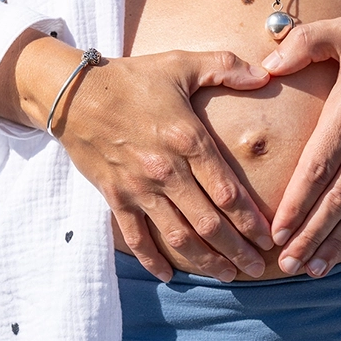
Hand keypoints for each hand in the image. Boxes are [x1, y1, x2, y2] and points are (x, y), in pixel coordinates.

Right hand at [53, 48, 274, 280]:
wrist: (73, 93)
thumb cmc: (130, 78)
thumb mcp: (180, 63)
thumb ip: (225, 67)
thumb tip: (265, 73)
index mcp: (188, 139)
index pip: (228, 191)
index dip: (251, 221)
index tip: (268, 238)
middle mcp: (166, 170)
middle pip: (209, 223)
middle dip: (237, 251)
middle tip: (255, 269)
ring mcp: (139, 188)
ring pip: (178, 237)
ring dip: (205, 261)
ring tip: (226, 275)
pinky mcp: (116, 197)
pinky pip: (137, 238)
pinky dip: (153, 261)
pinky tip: (169, 276)